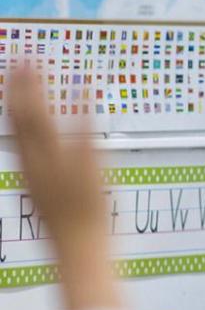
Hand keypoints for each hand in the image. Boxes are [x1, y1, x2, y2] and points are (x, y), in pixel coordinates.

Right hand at [7, 64, 118, 309]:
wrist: (80, 251)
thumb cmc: (68, 227)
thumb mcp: (46, 193)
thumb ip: (43, 169)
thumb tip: (41, 151)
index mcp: (29, 171)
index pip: (15, 128)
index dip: (12, 100)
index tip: (12, 74)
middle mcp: (39, 165)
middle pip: (25, 119)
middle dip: (21, 87)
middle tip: (22, 58)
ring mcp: (62, 164)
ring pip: (44, 121)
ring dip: (39, 90)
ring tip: (37, 62)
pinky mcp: (88, 167)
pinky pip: (84, 131)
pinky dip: (82, 108)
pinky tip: (86, 84)